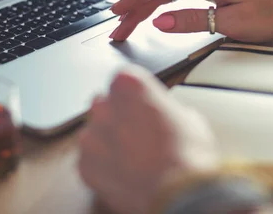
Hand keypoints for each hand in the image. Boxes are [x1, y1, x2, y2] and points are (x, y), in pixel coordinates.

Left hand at [77, 65, 218, 213]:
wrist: (178, 195)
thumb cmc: (187, 154)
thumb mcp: (187, 117)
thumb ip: (164, 108)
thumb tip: (165, 113)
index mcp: (130, 84)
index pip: (123, 78)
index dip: (135, 93)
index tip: (143, 103)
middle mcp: (104, 105)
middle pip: (105, 102)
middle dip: (118, 114)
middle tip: (139, 132)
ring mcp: (91, 136)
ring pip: (95, 131)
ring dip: (108, 139)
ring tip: (133, 156)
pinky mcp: (84, 165)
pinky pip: (89, 158)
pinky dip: (102, 165)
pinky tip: (124, 172)